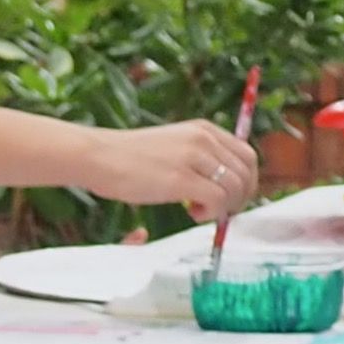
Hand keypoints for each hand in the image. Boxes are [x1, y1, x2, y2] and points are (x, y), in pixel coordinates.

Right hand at [85, 119, 259, 218]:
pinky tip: (193, 214)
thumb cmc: (125, 157)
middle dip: (239, 197)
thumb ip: (197, 157)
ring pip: (235, 187)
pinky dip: (212, 213)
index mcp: (203, 129)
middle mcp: (203, 139)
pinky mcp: (180, 179)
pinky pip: (217, 200)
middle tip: (220, 211)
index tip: (231, 197)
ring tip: (199, 212)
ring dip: (224, 207)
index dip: (247, 181)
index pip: (247, 155)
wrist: (96, 156)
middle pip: (246, 173)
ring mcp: (193, 158)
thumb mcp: (171, 146)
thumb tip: (218, 184)